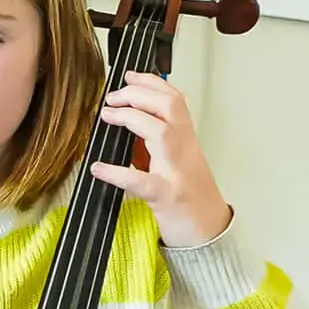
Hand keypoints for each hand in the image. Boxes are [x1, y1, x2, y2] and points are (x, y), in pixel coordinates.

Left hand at [90, 71, 231, 247]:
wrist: (209, 233)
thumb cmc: (190, 198)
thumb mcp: (176, 163)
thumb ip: (157, 143)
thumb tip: (128, 121)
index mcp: (187, 141)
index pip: (175, 100)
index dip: (152, 82)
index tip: (129, 75)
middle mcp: (185, 151)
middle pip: (170, 107)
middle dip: (140, 94)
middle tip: (112, 97)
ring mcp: (177, 173)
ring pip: (162, 133)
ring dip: (133, 118)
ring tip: (107, 116)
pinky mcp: (166, 198)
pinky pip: (142, 182)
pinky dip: (119, 173)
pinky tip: (99, 168)